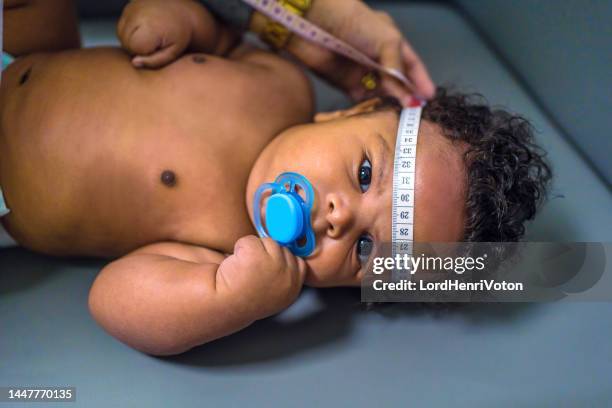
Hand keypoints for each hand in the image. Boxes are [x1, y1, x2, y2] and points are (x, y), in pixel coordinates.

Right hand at [117, 0, 194, 67]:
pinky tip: (144, 30)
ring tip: (150, 37)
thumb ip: (154, 61)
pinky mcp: (129, 6)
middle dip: (137, 47)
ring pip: (121, 33)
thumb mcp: (173, 52)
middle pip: (124, 41)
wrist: (183, 12)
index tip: (158, 48)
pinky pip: (122, 25)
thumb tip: (134, 63)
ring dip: (132, 39)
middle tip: (154, 43)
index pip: (133, 48)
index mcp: (150, 25)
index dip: (144, 53)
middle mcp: (138, 14)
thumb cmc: (180, 34)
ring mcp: (132, 8)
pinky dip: (131, 30)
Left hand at [217, 236, 306, 319]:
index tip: (264, 268)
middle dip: (265, 254)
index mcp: (293, 288)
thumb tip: (283, 248)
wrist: (222, 306)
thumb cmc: (243, 299)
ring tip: (242, 271)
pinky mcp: (257, 255)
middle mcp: (289, 277)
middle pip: (282, 247)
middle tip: (250, 272)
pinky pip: (249, 241)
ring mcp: (275, 265)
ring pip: (266, 241)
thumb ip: (283, 273)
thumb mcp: (274, 290)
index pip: (297, 260)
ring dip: (251, 251)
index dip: (279, 259)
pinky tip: (234, 266)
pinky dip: (239, 249)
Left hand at [285, 0, 434, 104]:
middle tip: (415, 109)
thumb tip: (408, 96)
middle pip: (396, 82)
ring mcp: (362, 71)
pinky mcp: (346, 84)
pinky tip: (381, 111)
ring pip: (381, 92)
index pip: (411, 64)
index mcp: (390, 42)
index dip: (420, 80)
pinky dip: (371, 105)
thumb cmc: (355, 23)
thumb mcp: (387, 40)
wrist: (316, 22)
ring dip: (390, 101)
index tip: (429, 96)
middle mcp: (377, 58)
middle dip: (406, 94)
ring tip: (400, 112)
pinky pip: (363, 99)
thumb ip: (397, 68)